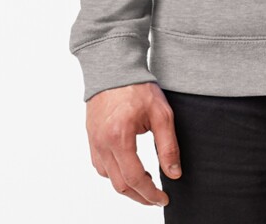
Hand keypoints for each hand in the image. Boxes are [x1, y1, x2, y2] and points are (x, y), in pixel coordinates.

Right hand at [85, 82, 182, 206]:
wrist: (115, 68)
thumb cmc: (138, 87)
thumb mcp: (161, 114)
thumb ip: (168, 146)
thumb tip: (174, 174)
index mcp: (120, 138)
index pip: (134, 178)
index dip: (150, 194)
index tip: (163, 198)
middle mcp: (102, 143)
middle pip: (119, 184)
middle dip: (139, 196)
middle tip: (156, 198)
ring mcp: (94, 141)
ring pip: (108, 177)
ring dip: (126, 186)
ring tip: (145, 183)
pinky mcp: (91, 137)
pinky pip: (100, 165)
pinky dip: (114, 173)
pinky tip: (127, 168)